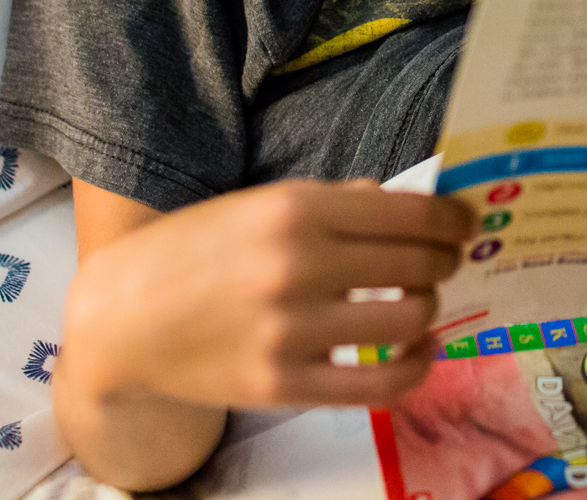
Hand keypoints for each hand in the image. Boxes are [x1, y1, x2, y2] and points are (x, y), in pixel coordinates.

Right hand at [62, 178, 474, 412]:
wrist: (119, 318)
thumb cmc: (194, 251)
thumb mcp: (259, 203)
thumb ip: (335, 200)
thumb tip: (405, 201)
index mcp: (296, 209)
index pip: (411, 212)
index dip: (455, 219)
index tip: (467, 223)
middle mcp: (298, 265)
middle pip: (420, 264)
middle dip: (445, 261)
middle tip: (445, 263)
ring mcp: (291, 330)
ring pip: (410, 321)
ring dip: (429, 310)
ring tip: (419, 304)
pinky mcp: (284, 385)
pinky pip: (381, 384)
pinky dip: (417, 367)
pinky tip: (419, 352)